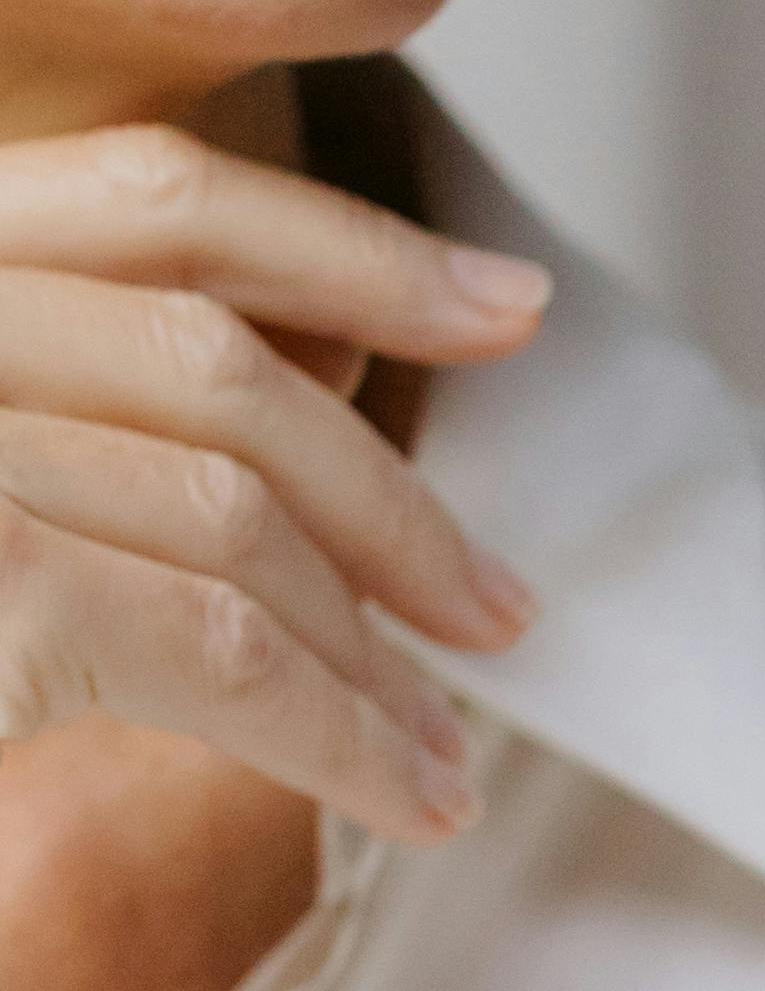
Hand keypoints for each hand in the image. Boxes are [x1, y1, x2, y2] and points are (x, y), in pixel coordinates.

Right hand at [0, 120, 544, 843]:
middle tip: (494, 603)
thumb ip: (40, 423)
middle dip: (384, 486)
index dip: (342, 244)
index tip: (493, 304)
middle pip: (213, 356)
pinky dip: (329, 733)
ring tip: (438, 756)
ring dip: (365, 646)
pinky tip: (391, 795)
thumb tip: (259, 449)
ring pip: (230, 512)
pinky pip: (211, 649)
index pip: (146, 195)